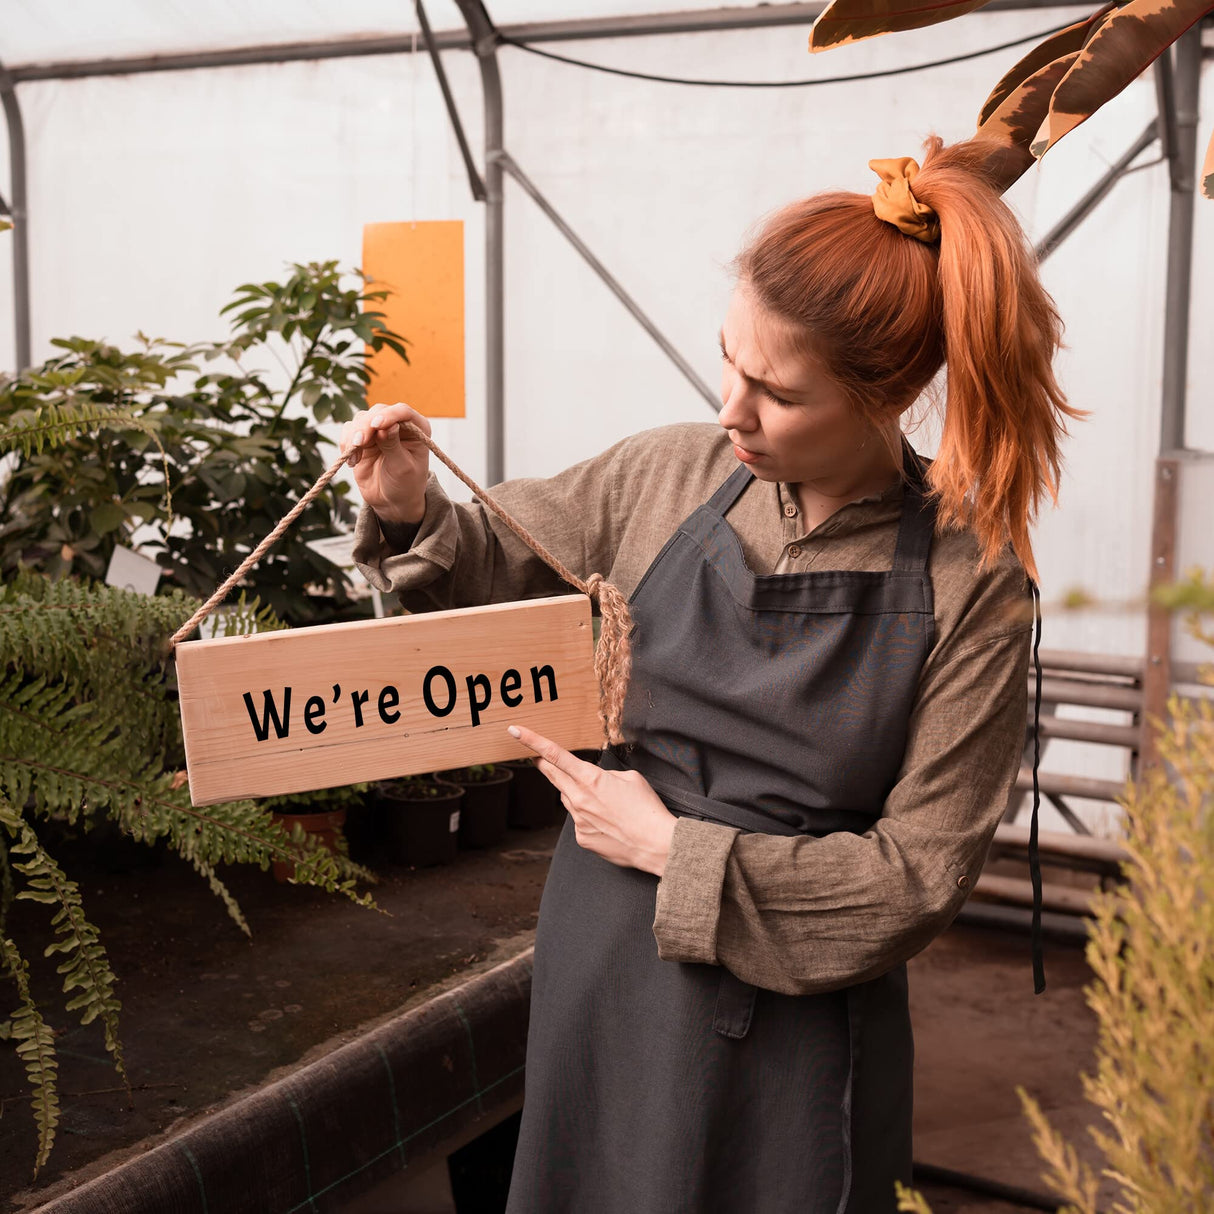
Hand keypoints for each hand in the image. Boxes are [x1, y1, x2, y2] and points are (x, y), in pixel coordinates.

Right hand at [339, 402, 431, 524]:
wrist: (392, 501)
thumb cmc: (406, 484)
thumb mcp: (403, 467)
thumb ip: (393, 445)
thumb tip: (386, 426)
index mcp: (417, 428)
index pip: (402, 411)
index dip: (389, 415)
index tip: (377, 425)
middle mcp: (397, 424)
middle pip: (377, 412)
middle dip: (365, 426)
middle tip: (359, 443)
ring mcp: (378, 430)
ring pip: (360, 419)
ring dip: (354, 435)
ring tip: (355, 458)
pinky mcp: (362, 438)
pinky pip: (349, 431)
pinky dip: (346, 443)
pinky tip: (352, 462)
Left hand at [508, 725, 676, 876]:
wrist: (654, 844)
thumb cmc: (646, 809)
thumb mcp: (630, 778)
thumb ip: (606, 775)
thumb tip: (596, 781)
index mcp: (590, 778)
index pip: (555, 755)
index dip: (532, 741)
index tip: (515, 731)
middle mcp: (579, 799)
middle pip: (553, 776)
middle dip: (544, 765)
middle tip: (537, 758)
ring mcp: (578, 820)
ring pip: (569, 799)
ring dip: (578, 795)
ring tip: (604, 802)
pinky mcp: (581, 838)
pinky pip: (579, 821)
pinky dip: (589, 817)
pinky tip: (608, 823)